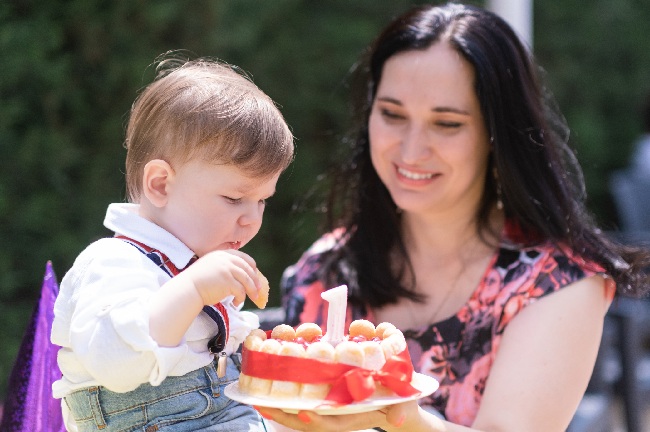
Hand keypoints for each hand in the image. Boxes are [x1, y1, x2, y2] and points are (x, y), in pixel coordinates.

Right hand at [181, 249, 260, 306]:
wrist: (187, 288)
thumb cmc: (197, 281)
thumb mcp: (211, 266)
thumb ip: (224, 266)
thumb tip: (242, 276)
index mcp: (222, 254)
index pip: (243, 258)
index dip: (251, 267)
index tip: (255, 275)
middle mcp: (226, 259)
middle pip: (248, 269)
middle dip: (255, 280)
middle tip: (259, 290)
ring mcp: (227, 270)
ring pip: (247, 280)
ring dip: (252, 291)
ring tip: (253, 298)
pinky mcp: (227, 282)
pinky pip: (241, 291)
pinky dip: (241, 298)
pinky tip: (236, 303)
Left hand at [256, 400, 416, 431]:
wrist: (397, 407)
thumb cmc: (401, 404)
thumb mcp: (405, 406)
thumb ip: (401, 411)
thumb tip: (398, 420)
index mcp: (355, 418)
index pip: (333, 424)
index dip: (318, 421)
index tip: (304, 414)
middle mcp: (338, 416)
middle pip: (308, 422)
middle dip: (285, 415)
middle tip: (263, 405)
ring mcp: (329, 410)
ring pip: (300, 413)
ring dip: (280, 408)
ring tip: (256, 399)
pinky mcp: (325, 401)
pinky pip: (302, 402)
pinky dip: (286, 398)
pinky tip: (269, 390)